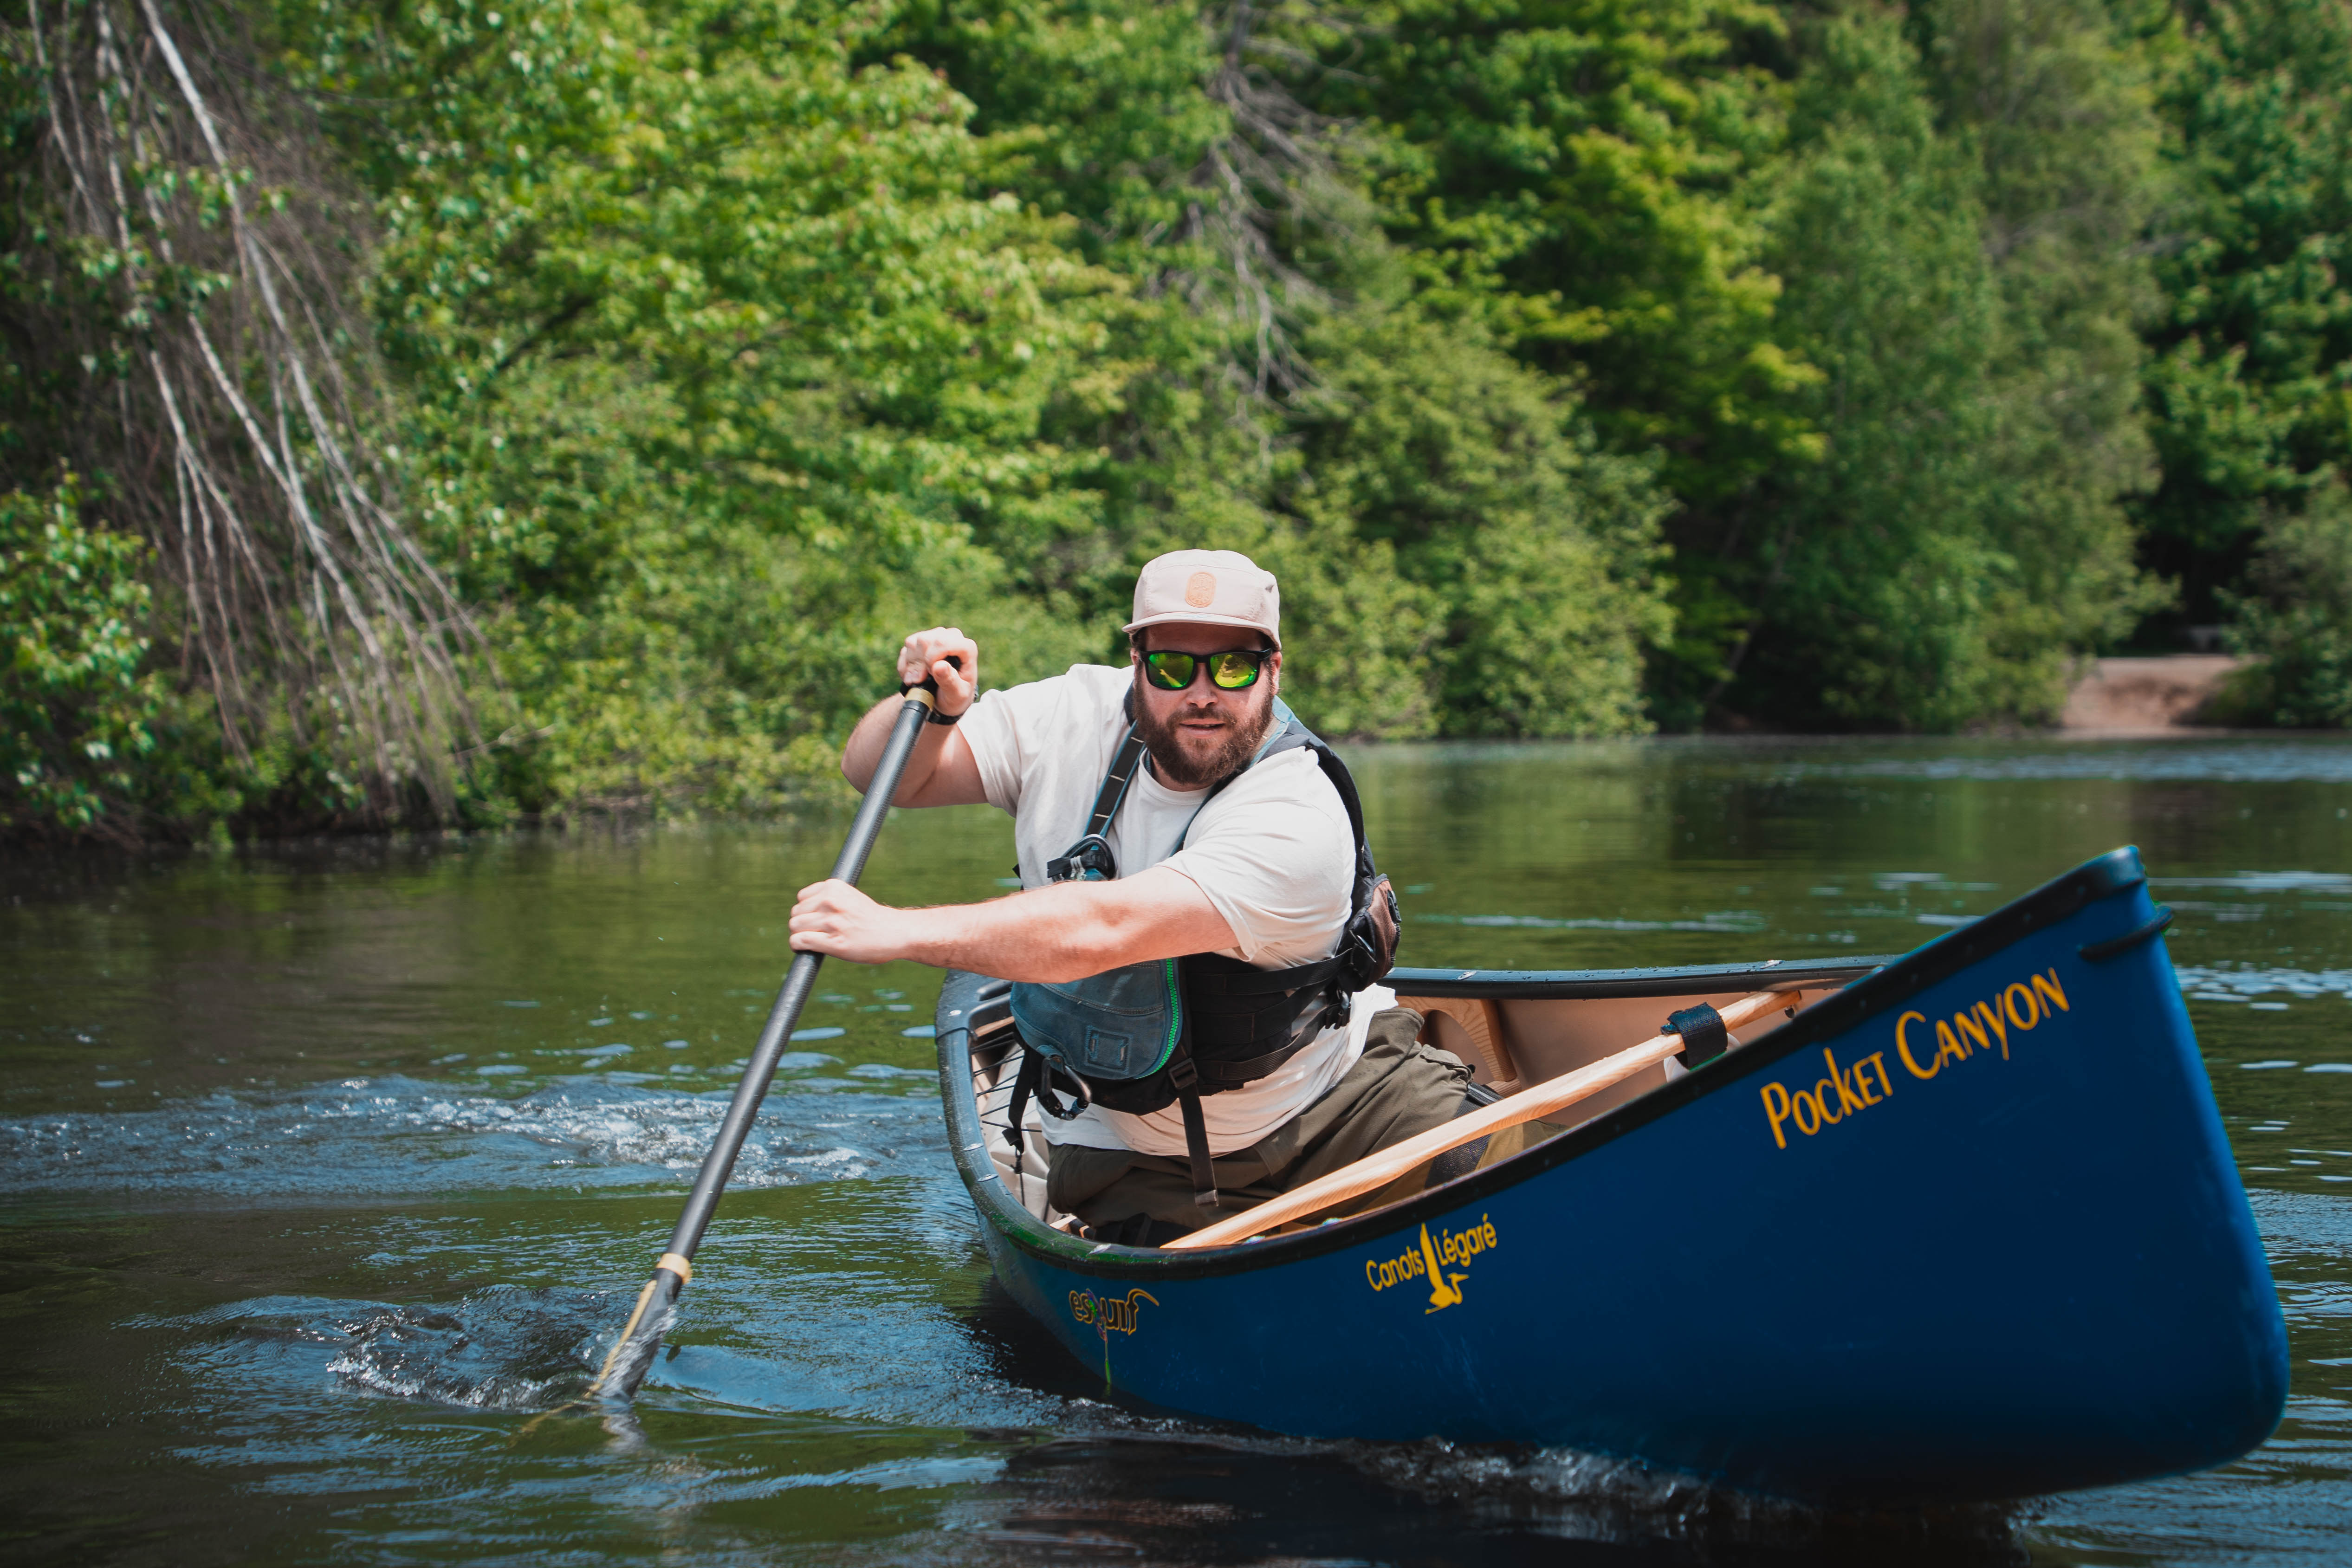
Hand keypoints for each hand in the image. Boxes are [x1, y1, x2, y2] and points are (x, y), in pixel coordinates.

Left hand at [790, 878, 915, 964]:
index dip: (807, 910)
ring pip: (795, 927)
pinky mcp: (832, 942)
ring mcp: (831, 921)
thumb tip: (801, 910)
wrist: (895, 933)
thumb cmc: (871, 918)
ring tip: (814, 941)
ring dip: (800, 936)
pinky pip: (799, 941)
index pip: (802, 897)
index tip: (817, 919)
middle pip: (796, 913)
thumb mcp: (849, 897)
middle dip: (802, 924)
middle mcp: (831, 901)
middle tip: (817, 933)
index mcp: (834, 887)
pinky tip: (807, 949)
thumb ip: (828, 898)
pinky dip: (798, 946)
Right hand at [898, 627, 977, 717]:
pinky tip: (912, 677)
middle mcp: (951, 637)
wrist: (946, 700)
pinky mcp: (921, 642)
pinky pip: (905, 650)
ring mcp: (935, 637)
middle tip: (921, 681)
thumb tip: (939, 665)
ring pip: (912, 643)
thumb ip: (950, 681)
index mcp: (966, 648)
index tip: (932, 674)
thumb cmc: (956, 696)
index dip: (931, 659)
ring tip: (918, 681)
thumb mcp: (957, 695)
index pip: (942, 642)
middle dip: (919, 664)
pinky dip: (905, 666)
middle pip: (924, 641)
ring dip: (911, 666)